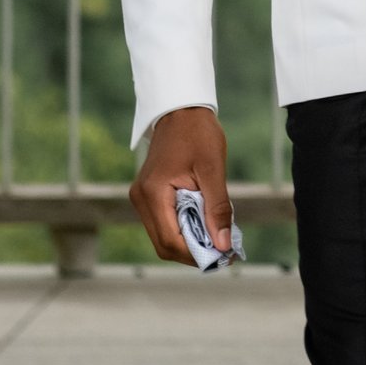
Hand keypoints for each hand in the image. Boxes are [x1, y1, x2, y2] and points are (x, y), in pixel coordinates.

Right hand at [131, 105, 231, 265]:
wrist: (181, 109)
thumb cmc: (198, 133)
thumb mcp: (213, 170)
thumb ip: (217, 209)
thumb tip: (223, 245)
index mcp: (153, 193)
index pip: (171, 240)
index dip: (197, 254)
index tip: (225, 255)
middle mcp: (140, 199)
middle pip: (164, 244)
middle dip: (194, 253)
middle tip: (224, 251)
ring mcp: (142, 198)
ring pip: (163, 237)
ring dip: (190, 242)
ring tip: (218, 238)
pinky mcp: (148, 195)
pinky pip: (164, 223)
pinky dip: (184, 229)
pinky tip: (205, 225)